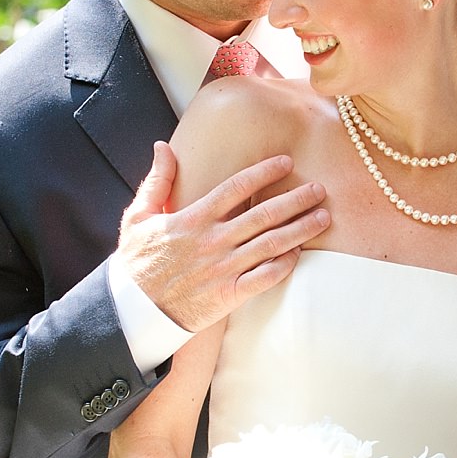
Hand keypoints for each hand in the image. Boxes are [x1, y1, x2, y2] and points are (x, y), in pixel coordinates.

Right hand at [115, 145, 329, 332]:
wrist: (133, 311)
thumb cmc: (137, 263)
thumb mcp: (139, 217)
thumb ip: (157, 181)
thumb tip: (163, 146)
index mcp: (193, 219)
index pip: (236, 188)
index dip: (264, 173)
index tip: (286, 162)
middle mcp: (213, 241)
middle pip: (263, 214)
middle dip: (295, 199)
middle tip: (319, 189)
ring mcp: (223, 268)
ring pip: (271, 244)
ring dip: (300, 229)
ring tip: (323, 217)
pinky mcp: (229, 294)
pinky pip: (264, 278)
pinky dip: (284, 265)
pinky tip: (299, 254)